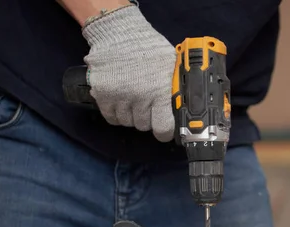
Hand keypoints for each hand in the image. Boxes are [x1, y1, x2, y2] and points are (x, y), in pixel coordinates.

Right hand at [82, 5, 175, 141]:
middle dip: (148, 119)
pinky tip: (122, 102)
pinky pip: (111, 117)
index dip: (165, 132)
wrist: (119, 32)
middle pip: (143, 126)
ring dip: (132, 116)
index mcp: (159, 91)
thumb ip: (176, 87)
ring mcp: (118, 97)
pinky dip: (116, 114)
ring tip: (134, 101)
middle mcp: (139, 97)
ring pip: (127, 122)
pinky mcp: (102, 95)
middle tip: (149, 107)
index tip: (165, 131)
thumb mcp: (171, 65)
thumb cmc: (148, 47)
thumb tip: (187, 106)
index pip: (163, 128)